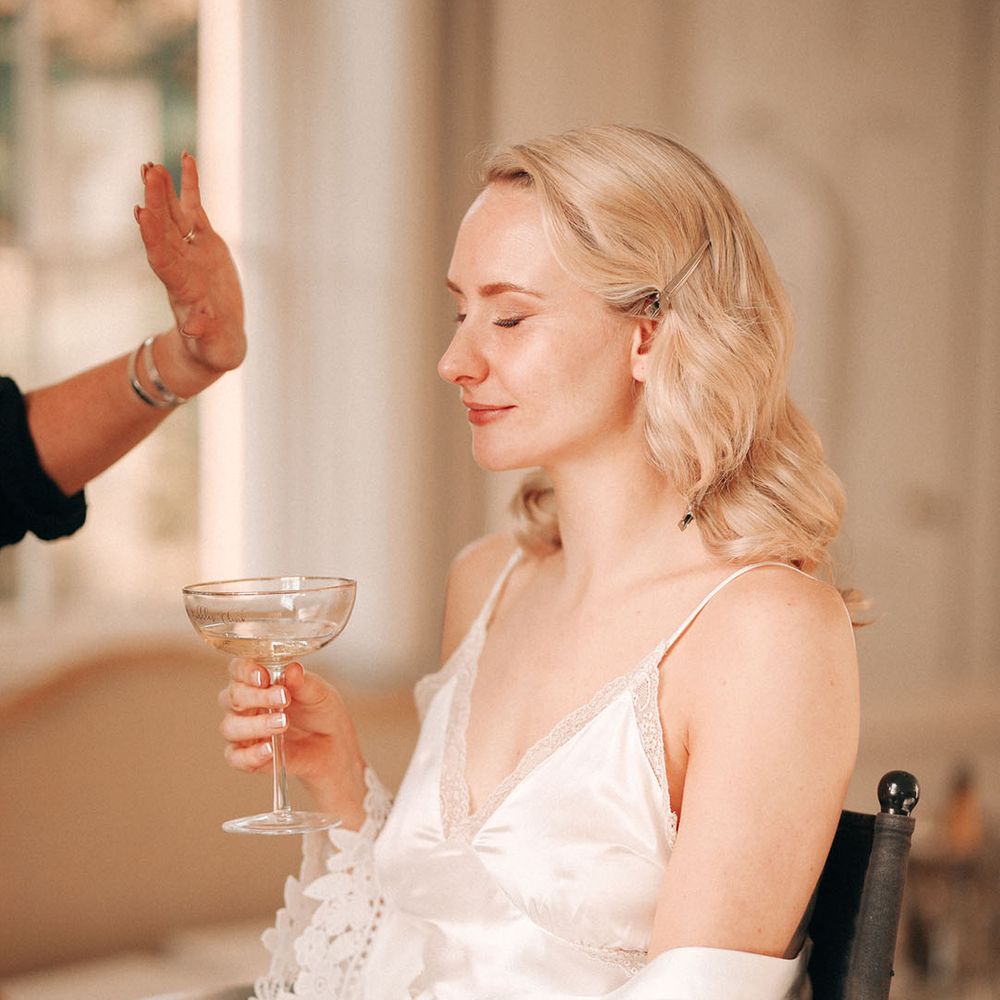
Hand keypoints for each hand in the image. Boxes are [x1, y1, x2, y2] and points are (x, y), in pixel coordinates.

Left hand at [135, 154, 245, 378]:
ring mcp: (190, 251)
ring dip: (164, 189)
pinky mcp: (206, 243)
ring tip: (153, 163)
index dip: (152, 234)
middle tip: (148, 171)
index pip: (161, 256)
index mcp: (179, 286)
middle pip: (163, 228)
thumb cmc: (212, 347)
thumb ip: (202, 333)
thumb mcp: (209, 344)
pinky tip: (186, 158)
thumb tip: (194, 328)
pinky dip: (191, 186)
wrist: (216, 340)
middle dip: (156, 201)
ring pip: (174, 214)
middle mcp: (179, 263)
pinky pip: (196, 209)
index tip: (142, 211)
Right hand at [219, 659, 367, 828]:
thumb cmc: (321, 711)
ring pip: (230, 727)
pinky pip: (236, 758)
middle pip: (232, 697)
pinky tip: (269, 749)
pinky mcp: (247, 757)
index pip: (238, 669)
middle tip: (283, 699)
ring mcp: (243, 731)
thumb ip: (303, 682)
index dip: (245, 671)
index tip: (263, 676)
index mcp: (257, 680)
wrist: (334, 744)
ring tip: (283, 723)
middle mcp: (245, 704)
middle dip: (256, 697)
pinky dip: (250, 754)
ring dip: (256, 725)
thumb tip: (293, 669)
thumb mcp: (319, 693)